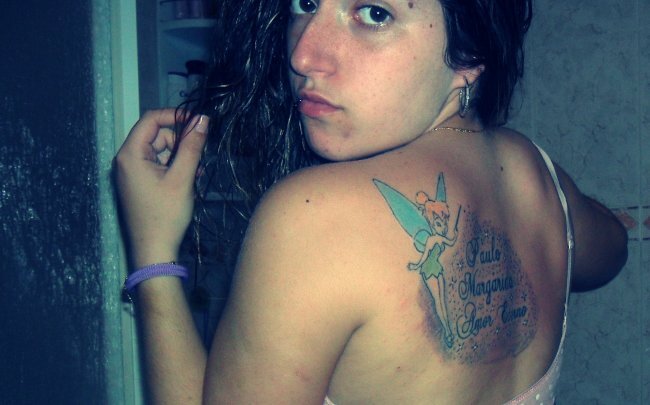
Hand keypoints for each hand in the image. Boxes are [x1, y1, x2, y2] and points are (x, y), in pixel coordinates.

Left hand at [113, 109, 208, 267]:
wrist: (153, 250)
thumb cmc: (166, 214)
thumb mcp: (182, 178)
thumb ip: (192, 146)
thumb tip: (202, 119)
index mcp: (131, 154)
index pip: (151, 119)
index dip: (176, 116)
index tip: (199, 123)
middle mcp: (126, 159)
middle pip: (157, 135)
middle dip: (180, 143)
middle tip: (199, 159)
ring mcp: (131, 172)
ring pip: (159, 150)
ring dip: (179, 157)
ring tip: (194, 175)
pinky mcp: (138, 183)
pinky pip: (157, 164)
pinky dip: (173, 168)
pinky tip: (187, 181)